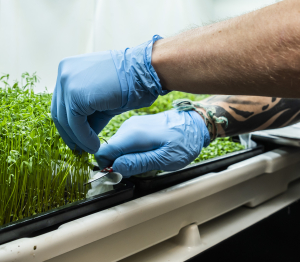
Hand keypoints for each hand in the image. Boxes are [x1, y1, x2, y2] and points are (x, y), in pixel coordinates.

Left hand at [51, 35, 165, 152]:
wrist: (145, 71)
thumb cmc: (129, 81)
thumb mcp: (101, 97)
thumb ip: (86, 112)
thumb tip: (79, 137)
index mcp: (68, 67)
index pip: (61, 102)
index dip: (68, 124)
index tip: (76, 140)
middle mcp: (63, 71)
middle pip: (59, 111)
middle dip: (70, 133)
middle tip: (80, 149)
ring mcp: (67, 81)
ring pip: (65, 120)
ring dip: (78, 139)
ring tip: (91, 148)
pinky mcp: (75, 94)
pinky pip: (75, 124)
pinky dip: (84, 138)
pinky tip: (95, 145)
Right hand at [95, 109, 209, 176]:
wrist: (196, 124)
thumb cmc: (184, 142)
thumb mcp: (164, 159)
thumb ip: (138, 163)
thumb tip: (115, 168)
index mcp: (132, 135)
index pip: (103, 152)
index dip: (107, 168)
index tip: (121, 175)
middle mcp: (129, 127)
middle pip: (110, 150)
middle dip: (118, 164)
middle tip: (139, 170)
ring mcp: (133, 125)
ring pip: (118, 147)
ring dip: (126, 158)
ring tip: (147, 161)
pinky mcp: (137, 126)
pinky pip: (126, 142)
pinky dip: (132, 151)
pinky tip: (148, 153)